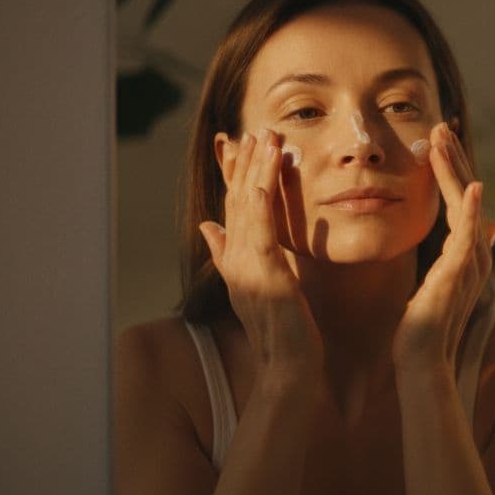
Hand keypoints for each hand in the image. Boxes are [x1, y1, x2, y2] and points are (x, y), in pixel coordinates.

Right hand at [199, 129, 323, 389]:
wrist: (286, 365)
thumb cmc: (280, 330)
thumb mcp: (254, 285)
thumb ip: (229, 254)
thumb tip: (208, 226)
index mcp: (236, 258)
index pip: (234, 207)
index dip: (235, 175)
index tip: (238, 144)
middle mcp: (236, 257)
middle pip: (237, 200)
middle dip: (244, 164)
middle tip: (252, 130)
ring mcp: (247, 264)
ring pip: (248, 207)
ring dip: (257, 170)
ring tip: (266, 138)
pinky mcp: (264, 272)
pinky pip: (261, 229)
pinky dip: (261, 200)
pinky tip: (265, 177)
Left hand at [393, 122, 494, 376]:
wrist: (421, 362)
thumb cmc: (420, 330)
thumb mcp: (433, 286)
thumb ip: (446, 261)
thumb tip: (458, 245)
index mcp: (464, 254)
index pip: (459, 201)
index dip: (450, 170)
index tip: (434, 141)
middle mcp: (474, 254)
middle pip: (466, 196)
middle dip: (453, 160)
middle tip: (439, 126)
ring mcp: (471, 264)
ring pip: (468, 206)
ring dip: (458, 172)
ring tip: (444, 141)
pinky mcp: (461, 275)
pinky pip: (470, 236)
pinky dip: (474, 210)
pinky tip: (474, 186)